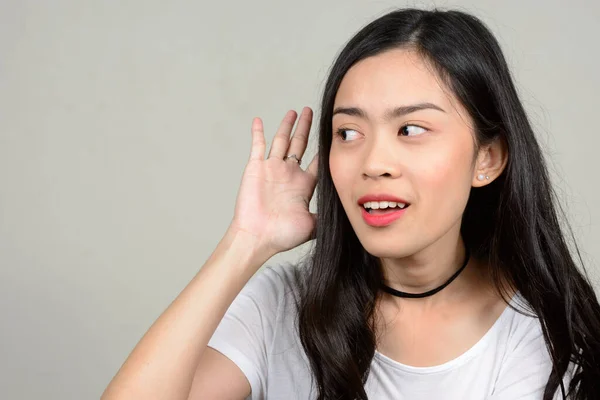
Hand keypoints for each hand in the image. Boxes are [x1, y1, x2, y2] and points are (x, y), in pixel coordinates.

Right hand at [228, 107, 317, 257]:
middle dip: (306, 128)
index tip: (332, 134)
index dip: (324, 148)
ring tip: (294, 112)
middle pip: (300, 144)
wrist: (257, 237)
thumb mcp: (312, 226)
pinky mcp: (255, 168)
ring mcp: (271, 169)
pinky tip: (258, 120)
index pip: (317, 161)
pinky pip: (257, 146)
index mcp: (303, 185)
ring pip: (281, 141)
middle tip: (311, 112)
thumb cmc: (282, 235)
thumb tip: (347, 217)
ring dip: (287, 126)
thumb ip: (327, 217)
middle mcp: (288, 174)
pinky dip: (257, 133)